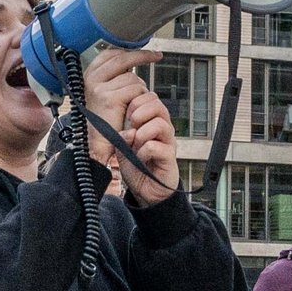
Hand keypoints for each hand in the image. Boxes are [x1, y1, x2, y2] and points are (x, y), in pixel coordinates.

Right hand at [83, 48, 160, 162]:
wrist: (98, 145)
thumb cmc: (105, 121)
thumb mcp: (106, 94)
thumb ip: (114, 77)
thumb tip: (131, 58)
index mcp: (89, 76)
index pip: (110, 54)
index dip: (128, 50)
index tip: (144, 50)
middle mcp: (91, 80)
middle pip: (122, 58)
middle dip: (142, 55)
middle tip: (157, 56)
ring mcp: (99, 88)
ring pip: (132, 78)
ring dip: (139, 89)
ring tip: (132, 104)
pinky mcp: (109, 98)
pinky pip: (135, 90)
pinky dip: (139, 99)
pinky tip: (133, 109)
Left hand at [117, 90, 180, 205]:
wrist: (146, 191)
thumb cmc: (137, 167)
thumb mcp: (123, 149)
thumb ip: (122, 137)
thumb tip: (126, 130)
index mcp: (153, 123)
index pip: (152, 99)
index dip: (138, 102)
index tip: (127, 115)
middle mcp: (164, 130)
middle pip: (159, 106)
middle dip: (140, 112)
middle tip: (132, 125)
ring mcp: (168, 143)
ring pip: (160, 124)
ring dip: (142, 133)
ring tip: (135, 144)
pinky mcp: (169, 158)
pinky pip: (155, 146)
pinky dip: (143, 152)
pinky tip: (140, 159)